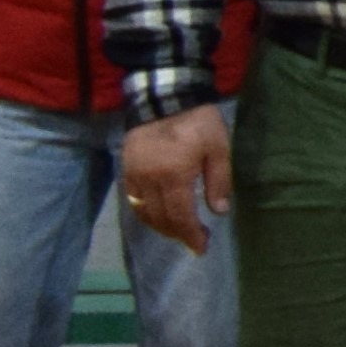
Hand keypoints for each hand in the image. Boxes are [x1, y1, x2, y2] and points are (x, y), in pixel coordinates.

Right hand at [119, 106, 227, 250]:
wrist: (165, 98)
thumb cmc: (198, 122)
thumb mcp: (219, 149)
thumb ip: (219, 181)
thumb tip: (219, 212)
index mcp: (174, 175)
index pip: (180, 215)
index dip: (190, 235)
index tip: (201, 248)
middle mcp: (149, 179)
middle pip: (161, 218)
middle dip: (178, 234)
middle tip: (195, 241)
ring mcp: (134, 174)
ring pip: (143, 212)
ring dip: (160, 227)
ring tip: (179, 232)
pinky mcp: (126, 168)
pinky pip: (132, 199)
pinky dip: (144, 213)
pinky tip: (158, 216)